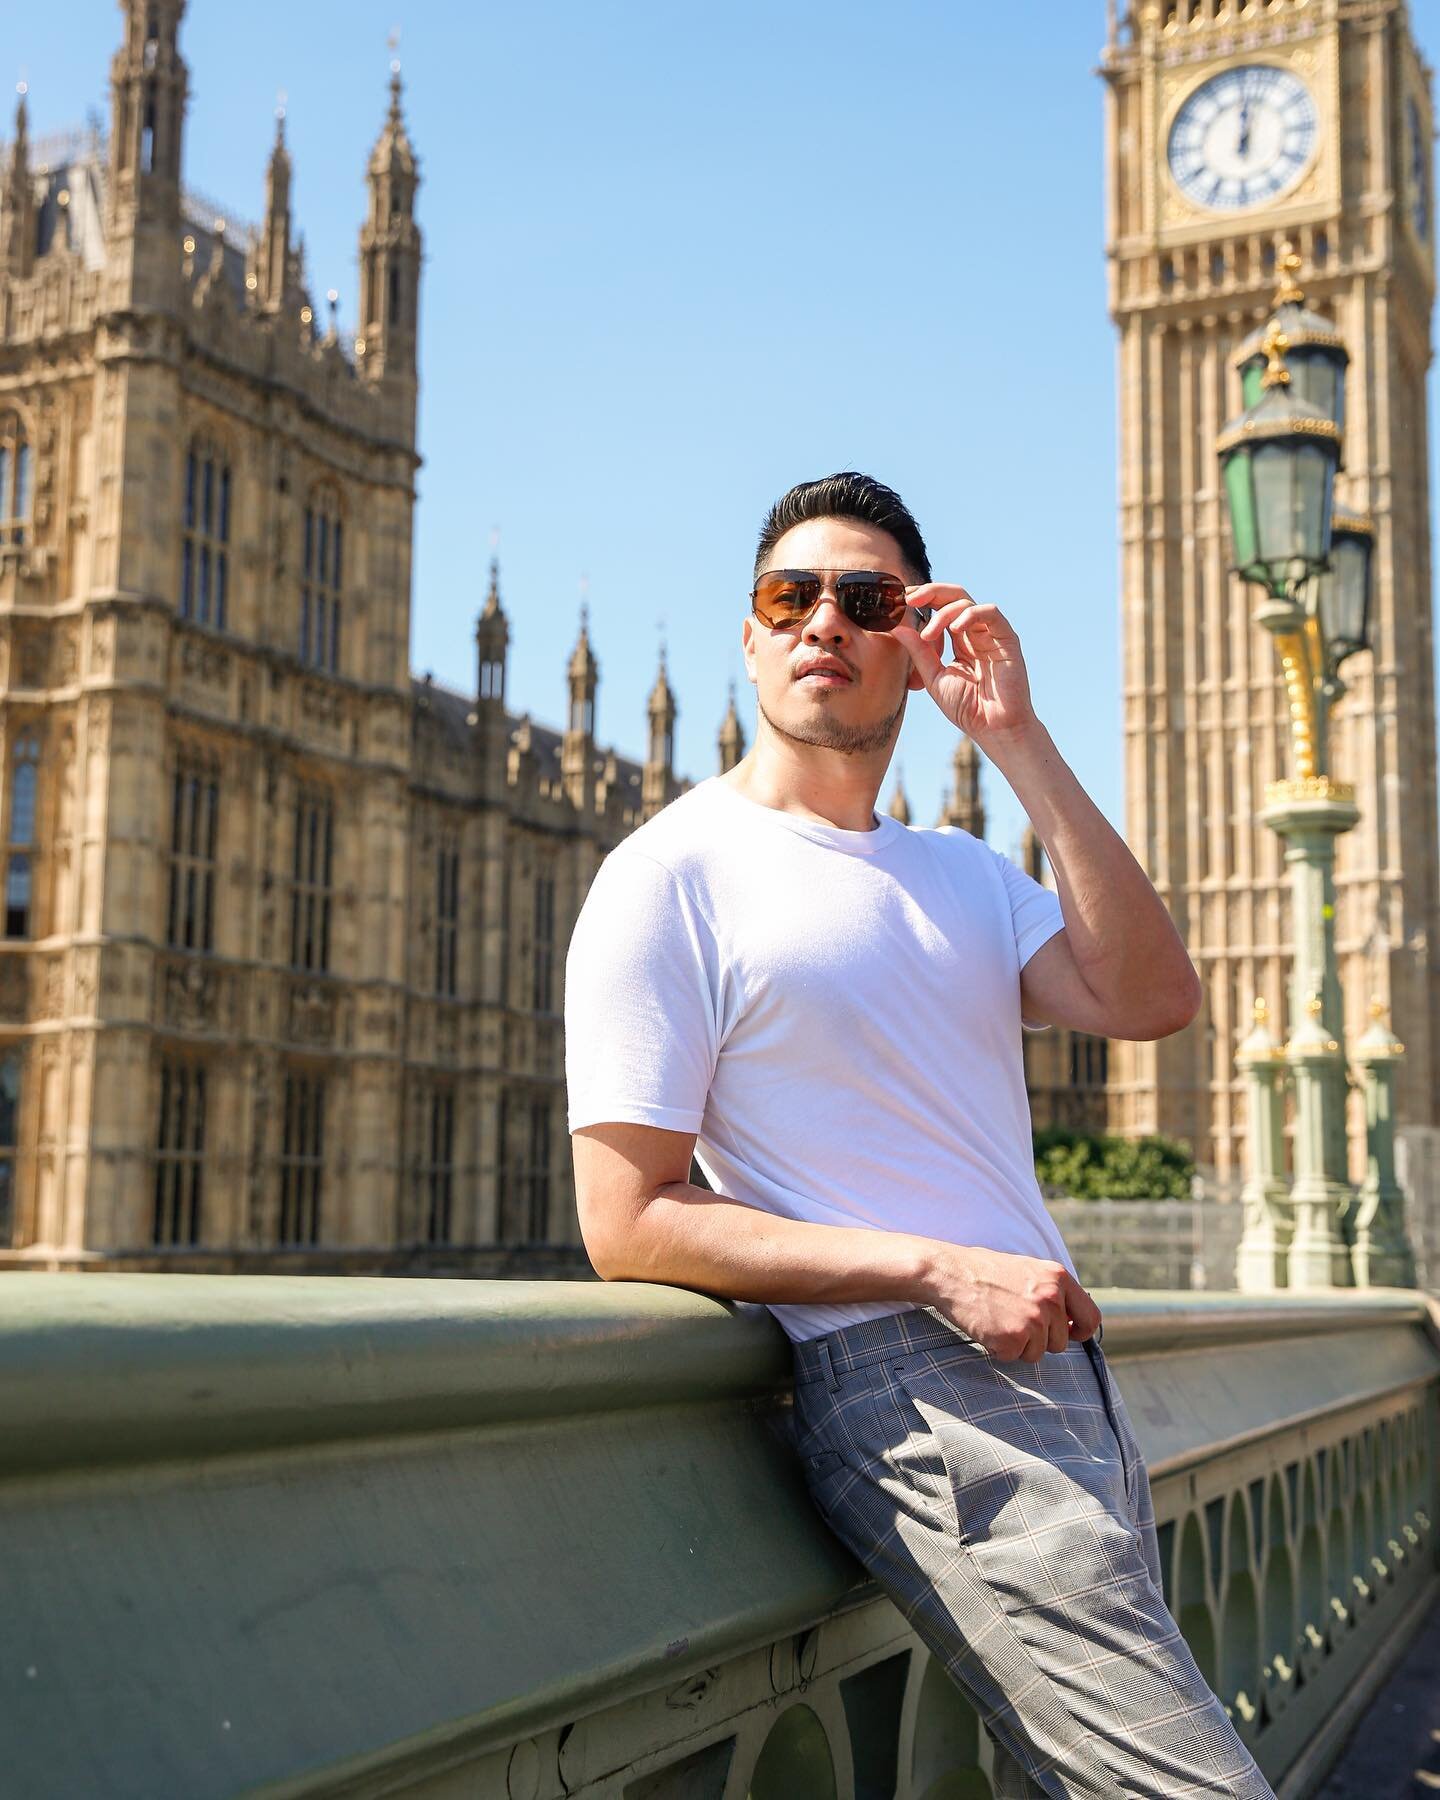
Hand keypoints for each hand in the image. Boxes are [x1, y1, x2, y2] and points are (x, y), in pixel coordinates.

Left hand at [891, 587, 1038, 749]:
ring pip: (967, 602)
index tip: (899, 602)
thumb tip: (897, 628)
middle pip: (953, 596)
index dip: (921, 600)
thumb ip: (919, 652)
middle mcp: (975, 633)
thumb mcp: (934, 677)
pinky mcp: (1006, 638)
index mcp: (959, 641)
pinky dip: (969, 615)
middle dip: (929, 592)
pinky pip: (989, 612)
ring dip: (943, 612)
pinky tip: (955, 629)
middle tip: (908, 600)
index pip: (940, 608)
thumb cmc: (968, 708)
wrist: (995, 729)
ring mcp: (991, 634)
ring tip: (928, 635)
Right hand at [922, 1243, 1101, 1363]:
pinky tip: (988, 1327)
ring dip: (1019, 1345)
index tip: (1067, 1334)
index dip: (1079, 1331)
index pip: (1091, 1317)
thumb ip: (1053, 1292)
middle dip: (1039, 1339)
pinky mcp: (1014, 1339)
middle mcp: (1052, 1299)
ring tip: (998, 1319)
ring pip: (1038, 1353)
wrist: (950, 1273)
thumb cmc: (985, 1271)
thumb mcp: (1028, 1270)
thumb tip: (1072, 1321)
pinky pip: (1014, 1357)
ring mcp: (1033, 1320)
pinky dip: (999, 1349)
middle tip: (1012, 1319)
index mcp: (1058, 1278)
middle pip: (1060, 1342)